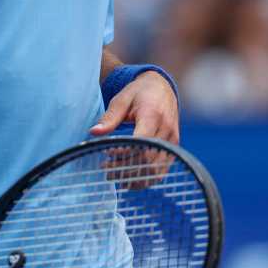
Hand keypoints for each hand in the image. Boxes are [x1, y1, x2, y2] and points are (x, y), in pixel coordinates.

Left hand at [90, 71, 179, 187]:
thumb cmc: (138, 93)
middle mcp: (166, 130)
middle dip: (124, 167)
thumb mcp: (121, 100)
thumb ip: (109, 118)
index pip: (141, 143)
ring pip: (155, 170)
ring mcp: (172, 141)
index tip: (107, 153)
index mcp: (153, 116)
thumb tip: (93, 132)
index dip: (123, 153)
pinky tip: (128, 179)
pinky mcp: (173, 148)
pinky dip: (145, 178)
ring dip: (133, 177)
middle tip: (105, 168)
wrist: (161, 87)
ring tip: (114, 176)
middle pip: (147, 160)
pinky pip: (161, 171)